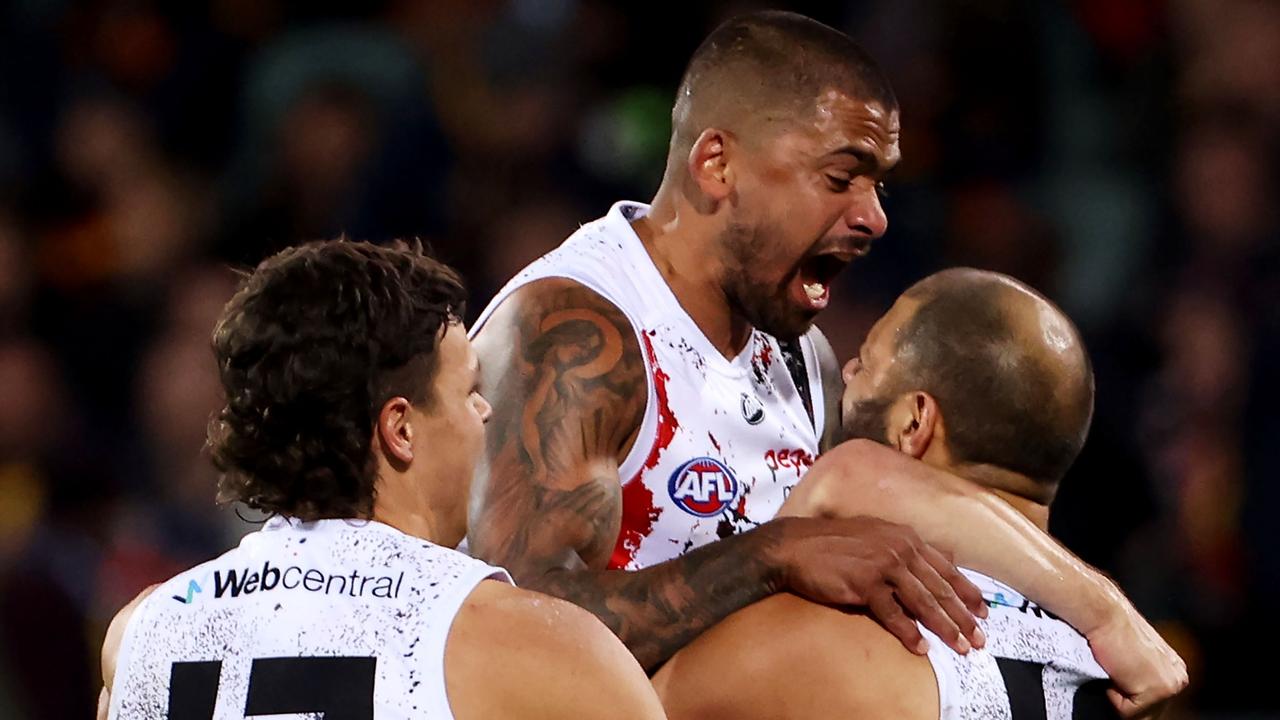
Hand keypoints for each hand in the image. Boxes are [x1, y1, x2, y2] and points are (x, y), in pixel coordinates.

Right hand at [763, 515, 987, 654]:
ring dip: (945, 629)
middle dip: (963, 617)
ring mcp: (883, 564)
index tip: (983, 612)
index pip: (946, 568)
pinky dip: (909, 633)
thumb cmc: (833, 543)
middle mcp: (900, 548)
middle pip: (940, 589)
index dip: (967, 592)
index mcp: (905, 537)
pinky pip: (893, 614)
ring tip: (960, 648)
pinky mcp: (864, 583)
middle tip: (980, 640)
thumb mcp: (875, 535)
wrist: (795, 546)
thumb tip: (937, 558)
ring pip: (923, 603)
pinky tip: (920, 648)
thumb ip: (904, 547)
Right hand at [1085, 595, 1187, 717]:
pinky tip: (1113, 671)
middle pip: (1151, 713)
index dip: (1131, 697)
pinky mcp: (1157, 689)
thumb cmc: (1110, 630)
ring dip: (1120, 698)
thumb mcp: (1133, 655)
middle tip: (1114, 675)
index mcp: (1175, 670)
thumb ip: (1141, 675)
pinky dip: (1113, 696)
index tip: (1118, 682)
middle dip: (1129, 702)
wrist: (1105, 614)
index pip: (1155, 703)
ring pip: (1140, 715)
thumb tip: (1129, 695)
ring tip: (1114, 670)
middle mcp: (1178, 678)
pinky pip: (1128, 712)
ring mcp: (1170, 685)